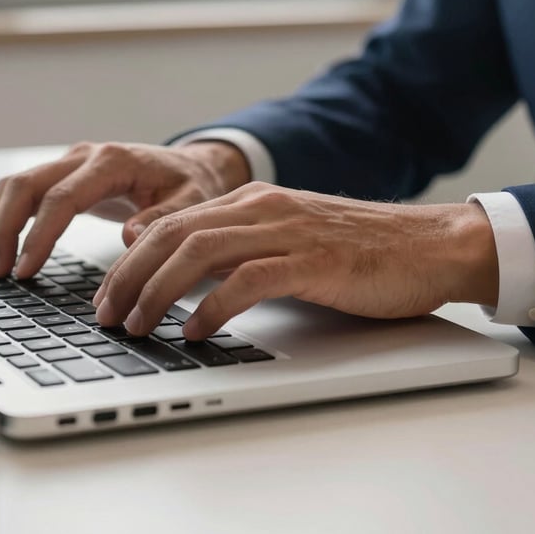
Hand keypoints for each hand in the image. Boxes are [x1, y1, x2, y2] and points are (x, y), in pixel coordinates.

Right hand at [0, 141, 249, 277]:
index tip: (26, 269)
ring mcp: (71, 163)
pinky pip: (23, 192)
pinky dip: (6, 218)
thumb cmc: (192, 186)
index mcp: (113, 162)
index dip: (39, 234)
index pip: (61, 197)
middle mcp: (85, 156)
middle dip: (3, 228)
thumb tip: (129, 238)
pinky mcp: (65, 175)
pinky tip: (3, 250)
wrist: (192, 167)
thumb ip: (162, 219)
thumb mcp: (191, 203)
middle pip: (24, 184)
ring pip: (15, 185)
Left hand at [93, 182, 498, 338]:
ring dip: (158, 292)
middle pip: (173, 235)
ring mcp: (286, 232)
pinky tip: (194, 331)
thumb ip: (239, 250)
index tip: (108, 295)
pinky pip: (248, 280)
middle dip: (129, 277)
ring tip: (137, 325)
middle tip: (107, 315)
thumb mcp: (286, 241)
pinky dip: (213, 307)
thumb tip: (186, 282)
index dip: (130, 260)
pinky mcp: (313, 261)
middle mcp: (261, 209)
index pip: (172, 224)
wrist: (428, 245)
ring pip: (199, 252)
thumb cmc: (357, 252)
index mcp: (251, 202)